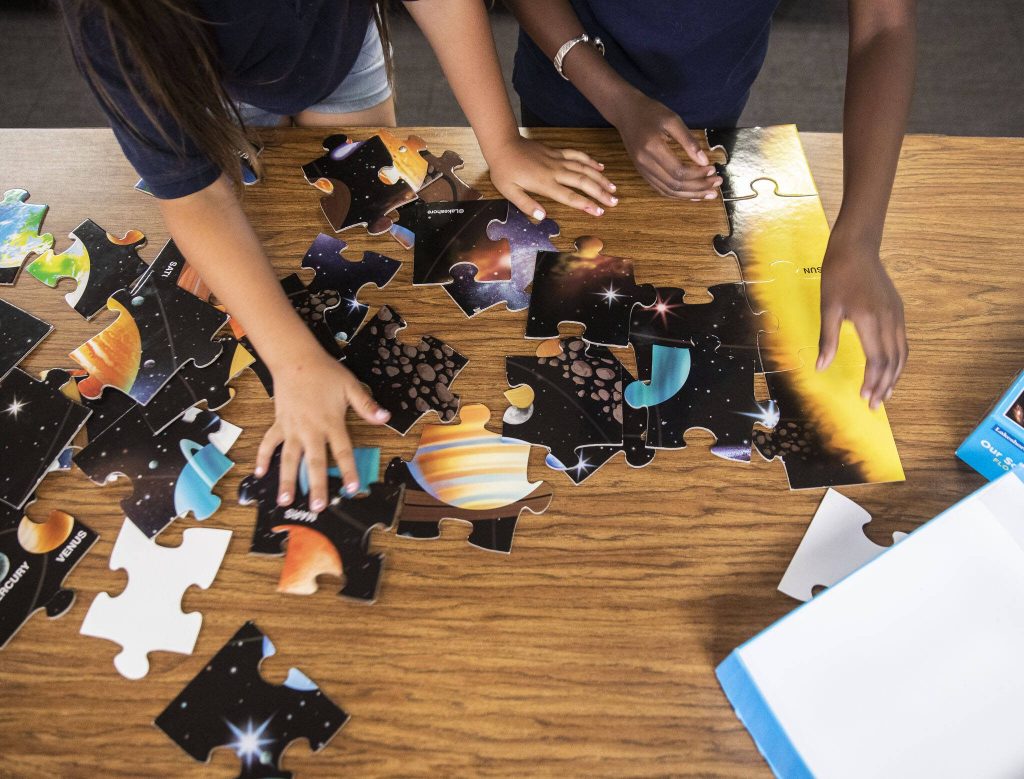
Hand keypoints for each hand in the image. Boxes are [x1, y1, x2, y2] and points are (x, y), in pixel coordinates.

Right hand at [254, 349, 390, 510]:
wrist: (295, 359)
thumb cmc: (325, 372)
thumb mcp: (351, 386)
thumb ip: (367, 405)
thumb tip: (385, 417)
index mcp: (330, 423)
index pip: (342, 452)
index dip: (348, 471)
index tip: (351, 488)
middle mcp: (310, 430)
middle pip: (314, 462)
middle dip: (316, 486)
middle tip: (318, 507)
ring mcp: (291, 429)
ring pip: (288, 458)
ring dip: (286, 479)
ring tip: (284, 500)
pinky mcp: (279, 424)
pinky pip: (269, 443)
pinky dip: (262, 458)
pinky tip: (259, 474)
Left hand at [486, 136, 617, 219]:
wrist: (503, 144)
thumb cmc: (504, 171)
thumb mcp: (509, 191)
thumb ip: (526, 204)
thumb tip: (542, 217)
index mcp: (545, 183)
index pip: (570, 196)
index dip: (586, 204)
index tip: (599, 212)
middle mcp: (555, 171)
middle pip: (582, 182)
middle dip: (600, 192)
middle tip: (614, 202)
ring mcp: (557, 159)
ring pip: (584, 168)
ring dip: (600, 177)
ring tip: (613, 188)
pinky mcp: (556, 152)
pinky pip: (577, 155)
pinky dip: (590, 160)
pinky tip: (600, 166)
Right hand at [609, 90, 720, 199]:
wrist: (625, 112)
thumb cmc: (650, 111)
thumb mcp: (672, 119)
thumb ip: (688, 141)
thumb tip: (704, 161)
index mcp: (652, 148)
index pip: (678, 171)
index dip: (697, 174)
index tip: (713, 169)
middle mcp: (645, 163)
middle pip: (674, 185)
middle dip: (698, 187)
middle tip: (716, 184)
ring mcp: (642, 170)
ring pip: (668, 191)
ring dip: (690, 194)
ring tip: (709, 192)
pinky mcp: (642, 172)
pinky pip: (661, 189)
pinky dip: (678, 194)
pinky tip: (692, 193)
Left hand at [817, 233, 907, 408]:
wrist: (856, 248)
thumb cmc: (837, 276)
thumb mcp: (827, 307)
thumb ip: (828, 339)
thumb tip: (821, 367)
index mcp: (870, 320)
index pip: (877, 360)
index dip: (872, 382)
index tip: (865, 398)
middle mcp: (888, 320)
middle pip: (893, 362)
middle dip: (885, 385)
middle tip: (875, 405)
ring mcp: (896, 315)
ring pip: (902, 353)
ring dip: (894, 376)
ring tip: (885, 393)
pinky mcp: (898, 311)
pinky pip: (902, 342)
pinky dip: (898, 361)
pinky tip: (890, 369)